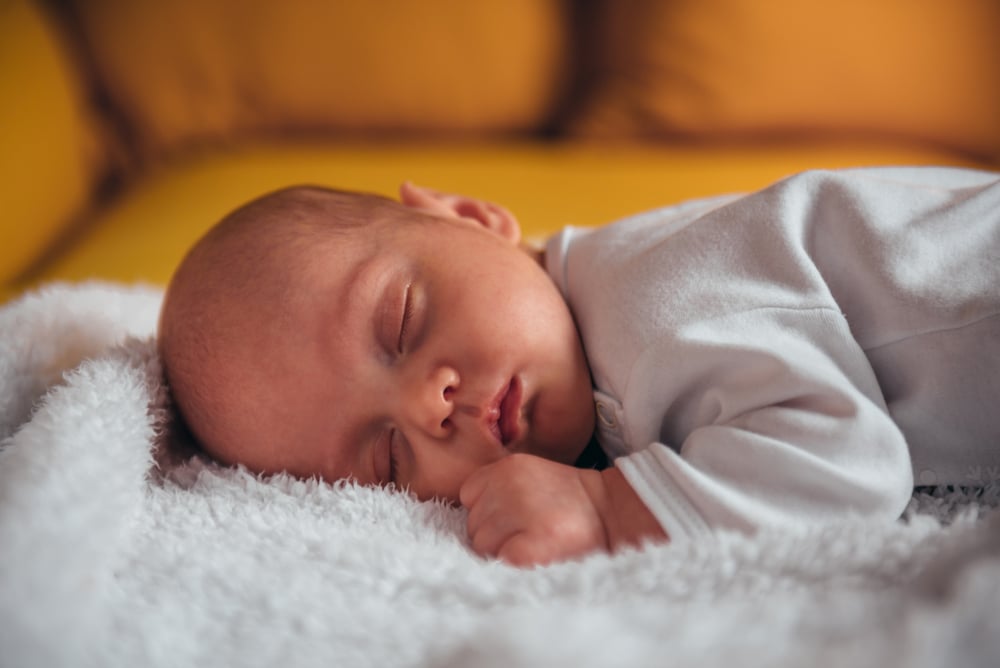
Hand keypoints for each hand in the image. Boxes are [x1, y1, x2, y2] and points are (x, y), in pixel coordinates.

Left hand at [460, 454, 608, 566]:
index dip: (486, 511)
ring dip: (501, 551)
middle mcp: (507, 487)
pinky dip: (513, 564)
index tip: (510, 518)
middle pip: (473, 523)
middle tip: (526, 534)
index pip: (469, 495)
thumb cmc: (569, 501)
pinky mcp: (528, 548)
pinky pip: (500, 561)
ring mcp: (518, 516)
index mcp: (506, 467)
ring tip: (532, 544)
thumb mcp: (530, 476)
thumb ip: (498, 487)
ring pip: (482, 545)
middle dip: (493, 534)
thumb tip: (471, 517)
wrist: (613, 512)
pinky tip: (536, 555)